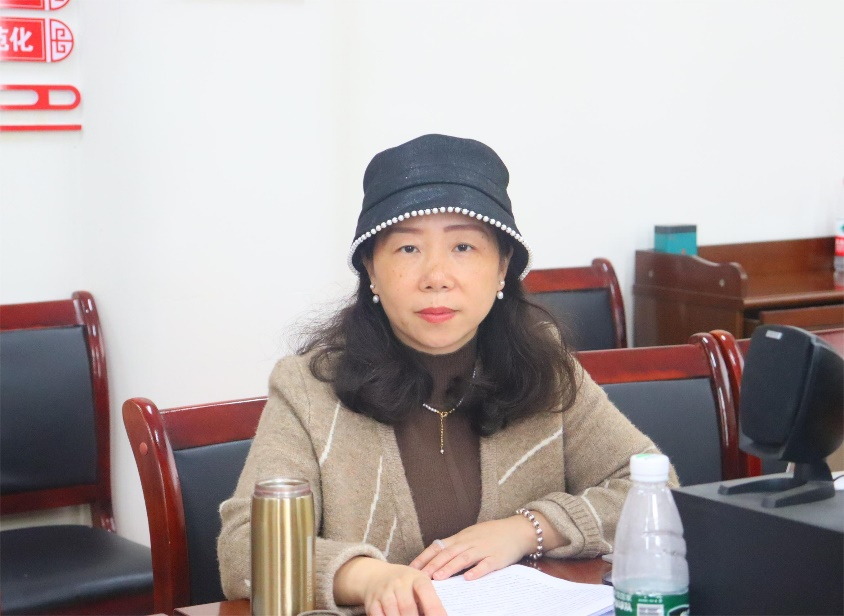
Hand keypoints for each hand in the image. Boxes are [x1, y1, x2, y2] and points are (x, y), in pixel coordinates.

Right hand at [334, 557, 445, 615]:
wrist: (377, 576)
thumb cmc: (406, 584)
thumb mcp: (418, 584)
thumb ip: (427, 599)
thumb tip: (439, 615)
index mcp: (416, 578)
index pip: (425, 590)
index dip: (434, 608)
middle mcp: (399, 583)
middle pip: (408, 608)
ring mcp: (384, 592)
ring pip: (394, 614)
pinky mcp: (372, 602)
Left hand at [408, 516, 537, 582]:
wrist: (517, 530)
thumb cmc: (491, 535)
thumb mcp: (470, 536)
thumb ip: (454, 546)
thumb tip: (434, 559)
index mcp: (460, 538)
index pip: (438, 547)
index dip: (424, 557)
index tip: (410, 568)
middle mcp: (469, 542)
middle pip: (447, 553)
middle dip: (432, 565)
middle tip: (419, 577)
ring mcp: (483, 549)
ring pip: (463, 558)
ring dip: (449, 568)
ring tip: (437, 578)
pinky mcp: (496, 558)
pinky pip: (485, 565)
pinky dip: (477, 571)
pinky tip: (468, 578)